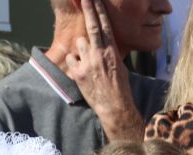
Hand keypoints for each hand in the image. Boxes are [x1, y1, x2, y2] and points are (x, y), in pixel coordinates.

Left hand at [63, 0, 144, 142]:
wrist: (115, 107)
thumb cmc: (120, 88)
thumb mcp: (120, 66)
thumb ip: (109, 52)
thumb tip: (103, 44)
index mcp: (112, 51)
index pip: (105, 26)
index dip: (99, 10)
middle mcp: (100, 54)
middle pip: (91, 26)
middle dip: (88, 9)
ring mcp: (88, 62)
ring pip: (79, 44)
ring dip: (81, 49)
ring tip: (88, 62)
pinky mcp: (78, 71)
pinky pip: (72, 58)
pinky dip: (75, 62)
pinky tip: (81, 70)